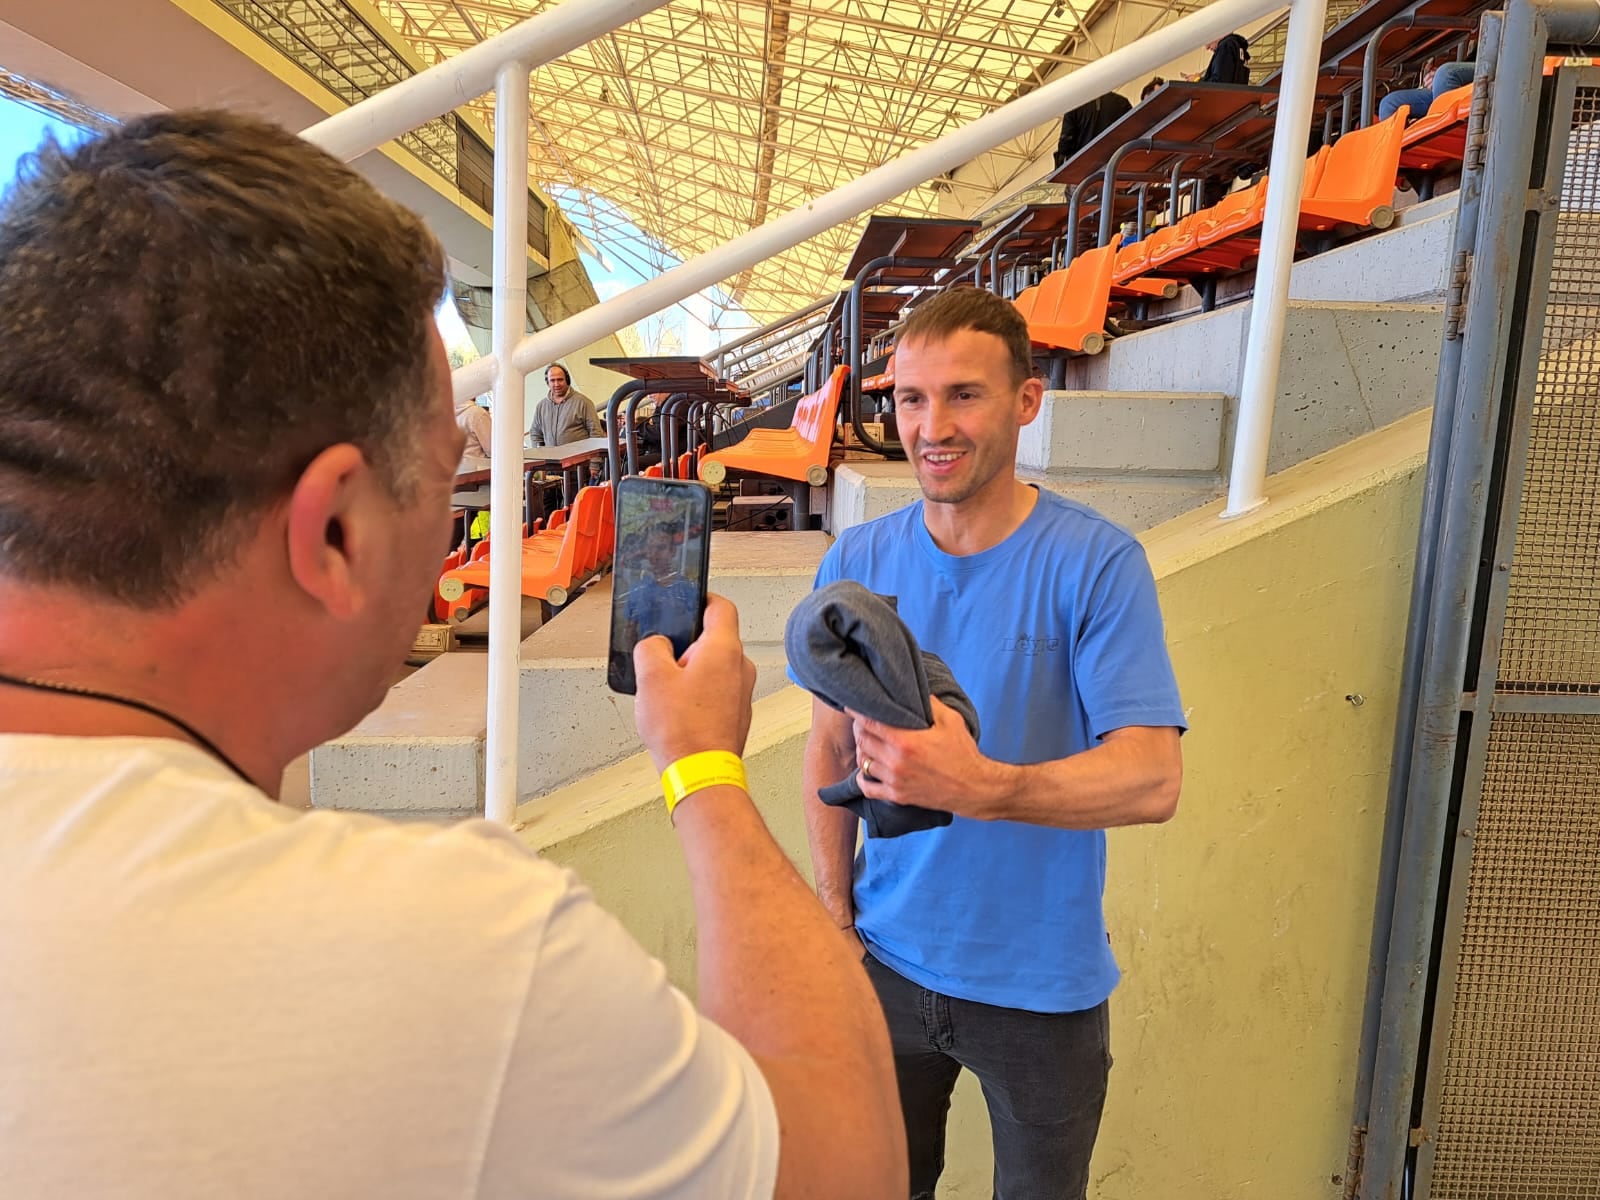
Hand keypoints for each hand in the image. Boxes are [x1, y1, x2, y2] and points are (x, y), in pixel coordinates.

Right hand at [633, 594, 756, 771]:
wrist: (700, 773)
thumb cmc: (683, 730)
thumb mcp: (650, 677)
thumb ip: (651, 647)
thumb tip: (655, 645)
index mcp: (724, 649)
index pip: (721, 606)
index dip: (701, 598)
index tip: (686, 600)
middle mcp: (740, 667)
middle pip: (715, 638)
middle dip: (688, 643)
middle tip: (664, 655)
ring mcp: (742, 692)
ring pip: (716, 667)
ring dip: (692, 671)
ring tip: (667, 689)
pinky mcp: (737, 714)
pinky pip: (718, 691)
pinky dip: (699, 693)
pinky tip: (677, 709)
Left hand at [849, 696, 1011, 819]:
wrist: (973, 787)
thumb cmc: (963, 753)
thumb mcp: (951, 720)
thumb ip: (931, 703)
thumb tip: (917, 691)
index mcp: (906, 740)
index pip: (869, 723)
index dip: (858, 713)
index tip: (853, 707)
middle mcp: (895, 761)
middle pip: (862, 741)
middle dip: (859, 730)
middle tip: (861, 723)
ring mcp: (895, 780)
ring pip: (863, 763)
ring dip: (863, 752)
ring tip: (867, 745)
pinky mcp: (897, 796)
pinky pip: (868, 789)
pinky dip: (863, 779)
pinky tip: (867, 771)